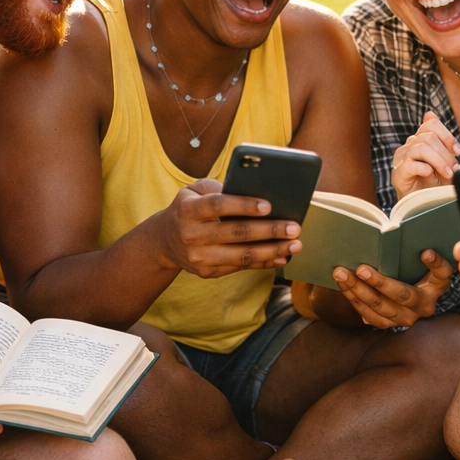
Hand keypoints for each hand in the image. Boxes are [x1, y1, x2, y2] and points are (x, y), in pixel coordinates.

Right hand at [158, 178, 302, 277]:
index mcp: (188, 210)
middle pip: (236, 233)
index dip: (243, 205)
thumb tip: (254, 190)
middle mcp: (192, 235)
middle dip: (269, 230)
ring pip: (242, 255)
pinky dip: (264, 262)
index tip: (269, 205)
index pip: (217, 206)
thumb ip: (219, 187)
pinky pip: (240, 267)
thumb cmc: (189, 209)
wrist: (163, 242)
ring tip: (295, 244)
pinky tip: (282, 256)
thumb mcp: (194, 191)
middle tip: (294, 227)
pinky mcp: (207, 272)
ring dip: (273, 250)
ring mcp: (199, 257)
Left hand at [332, 249, 453, 327]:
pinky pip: (368, 314)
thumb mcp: (426, 264)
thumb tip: (417, 247)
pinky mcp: (388, 323)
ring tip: (341, 273)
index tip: (425, 253)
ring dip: (357, 290)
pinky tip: (343, 285)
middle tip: (360, 268)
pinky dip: (353, 298)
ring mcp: (405, 318)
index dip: (435, 264)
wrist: (410, 296)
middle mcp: (423, 307)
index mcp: (436, 287)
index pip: (441, 274)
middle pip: (401, 295)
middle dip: (379, 282)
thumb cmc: (416, 272)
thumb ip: (424, 255)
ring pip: (379, 307)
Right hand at [391, 112, 459, 198]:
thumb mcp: (442, 161)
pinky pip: (411, 163)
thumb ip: (439, 140)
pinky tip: (430, 176)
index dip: (446, 135)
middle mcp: (409, 146)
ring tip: (447, 174)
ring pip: (421, 148)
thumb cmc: (433, 184)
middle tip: (454, 168)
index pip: (430, 124)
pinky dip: (425, 169)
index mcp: (420, 140)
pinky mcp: (398, 173)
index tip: (458, 151)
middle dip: (446, 153)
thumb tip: (429, 113)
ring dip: (439, 161)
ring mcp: (401, 159)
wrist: (422, 206)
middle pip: (428, 137)